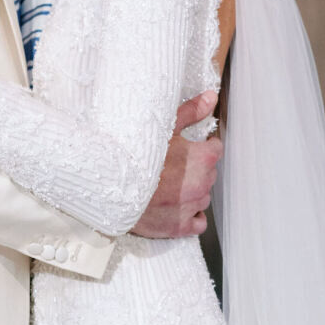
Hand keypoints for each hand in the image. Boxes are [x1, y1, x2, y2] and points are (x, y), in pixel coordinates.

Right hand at [131, 91, 221, 238]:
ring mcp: (191, 206)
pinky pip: (197, 222)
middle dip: (195, 168)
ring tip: (169, 184)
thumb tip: (210, 97)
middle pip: (209, 173)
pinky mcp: (179, 226)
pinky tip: (175, 206)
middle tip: (173, 164)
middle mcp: (202, 183)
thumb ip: (191, 112)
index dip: (201, 146)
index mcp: (202, 158)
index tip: (188, 146)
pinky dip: (190, 214)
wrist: (109, 185)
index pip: (215, 149)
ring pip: (202, 196)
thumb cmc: (134, 153)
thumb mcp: (162, 126)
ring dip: (191, 191)